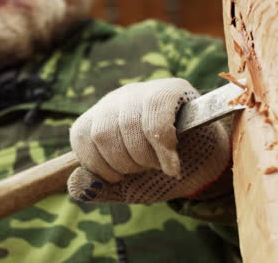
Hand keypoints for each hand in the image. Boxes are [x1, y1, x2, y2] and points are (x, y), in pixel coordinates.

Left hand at [68, 78, 231, 202]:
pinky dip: (163, 149)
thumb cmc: (159, 172)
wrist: (202, 165)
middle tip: (145, 170)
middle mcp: (116, 99)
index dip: (100, 165)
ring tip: (159, 165)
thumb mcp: (126, 186)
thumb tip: (75, 183)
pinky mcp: (170, 89)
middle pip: (103, 132)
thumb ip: (98, 188)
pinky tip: (171, 165)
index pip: (82, 136)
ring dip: (145, 158)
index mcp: (99, 119)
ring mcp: (142, 90)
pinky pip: (156, 118)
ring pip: (128, 125)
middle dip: (125, 164)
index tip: (121, 176)